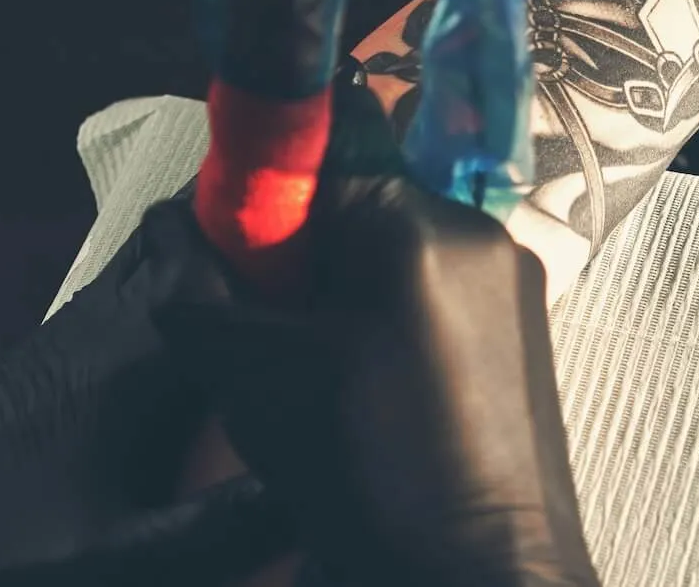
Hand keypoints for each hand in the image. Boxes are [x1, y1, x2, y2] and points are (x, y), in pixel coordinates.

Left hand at [0, 200, 291, 586]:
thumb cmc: (8, 553)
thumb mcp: (124, 556)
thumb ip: (225, 523)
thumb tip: (318, 489)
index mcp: (132, 357)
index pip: (206, 250)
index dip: (266, 230)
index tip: (326, 233)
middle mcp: (98, 324)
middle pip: (176, 233)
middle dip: (239, 231)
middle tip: (307, 259)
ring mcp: (64, 333)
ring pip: (143, 259)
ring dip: (199, 260)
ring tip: (262, 297)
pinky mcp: (42, 355)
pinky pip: (116, 293)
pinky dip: (161, 293)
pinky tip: (189, 348)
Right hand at [152, 73, 600, 586]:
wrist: (478, 576)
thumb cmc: (366, 471)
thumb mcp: (253, 376)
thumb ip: (199, 289)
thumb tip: (171, 227)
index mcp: (419, 223)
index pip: (321, 154)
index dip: (264, 200)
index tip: (235, 255)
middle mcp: (480, 234)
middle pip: (364, 204)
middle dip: (306, 254)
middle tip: (272, 330)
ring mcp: (515, 284)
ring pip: (401, 254)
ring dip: (347, 294)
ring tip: (323, 377)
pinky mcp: (527, 334)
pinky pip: (441, 297)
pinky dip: (393, 327)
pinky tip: (370, 395)